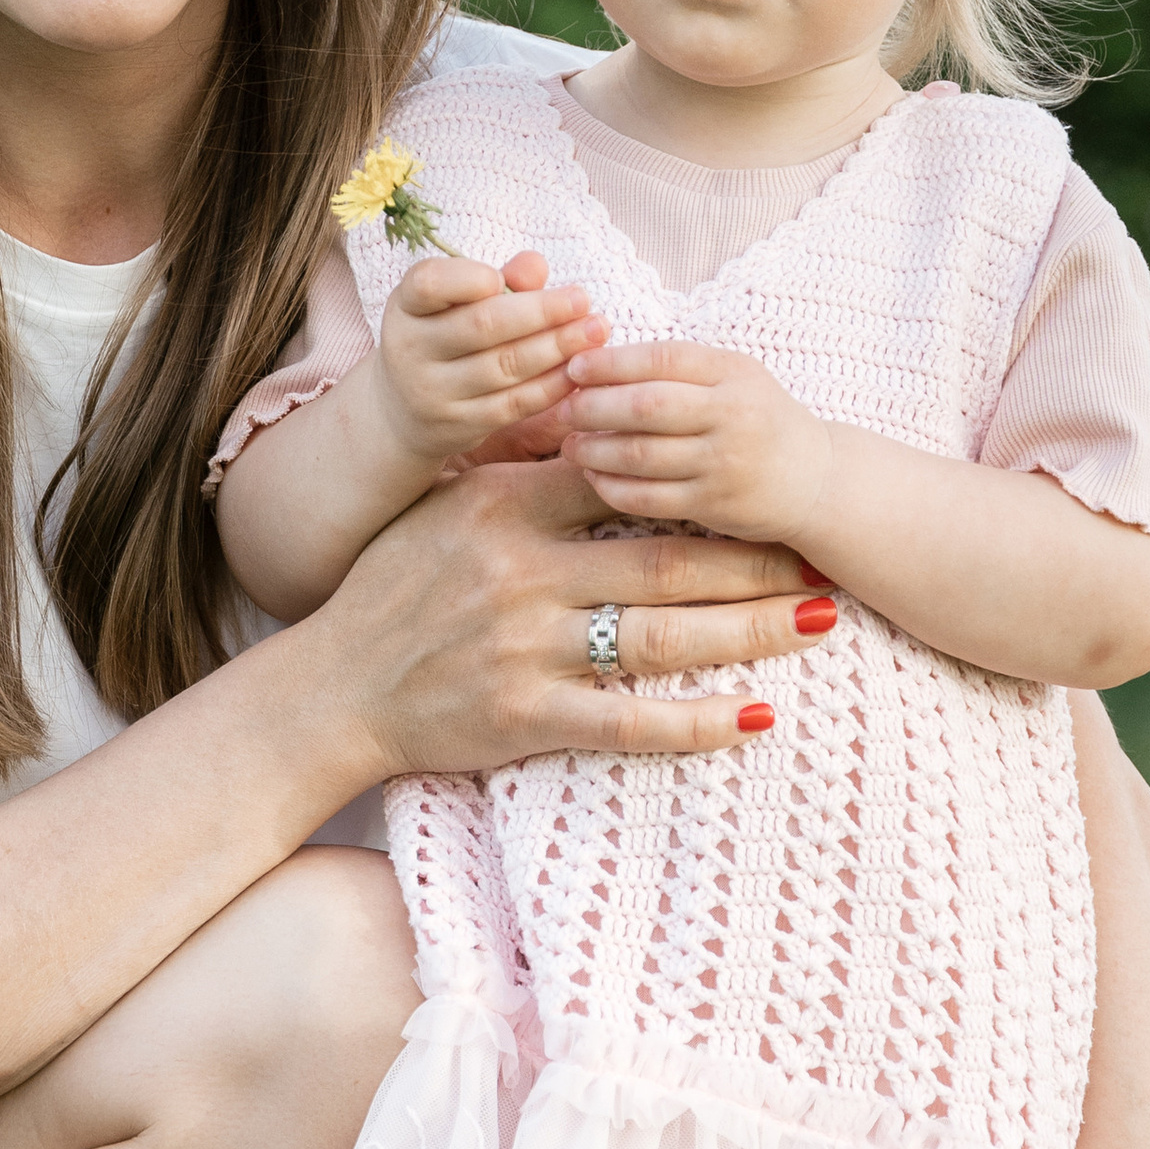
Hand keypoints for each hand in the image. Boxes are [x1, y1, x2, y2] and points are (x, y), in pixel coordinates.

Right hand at [317, 453, 835, 780]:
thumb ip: (519, 475)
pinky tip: (754, 717)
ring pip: (662, 639)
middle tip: (818, 558)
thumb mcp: (444, 511)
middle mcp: (521, 574)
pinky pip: (628, 724)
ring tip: (816, 623)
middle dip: (753, 562)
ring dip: (749, 632)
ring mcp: (525, 648)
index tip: (759, 483)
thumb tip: (591, 424)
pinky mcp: (524, 717)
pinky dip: (695, 722)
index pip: (625, 483)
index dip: (700, 482)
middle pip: (666, 562)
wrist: (331, 691)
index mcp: (505, 510)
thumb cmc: (389, 595)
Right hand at [373, 252, 606, 468]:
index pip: (428, 284)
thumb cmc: (443, 338)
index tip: (502, 278)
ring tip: (595, 330)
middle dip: (541, 311)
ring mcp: (432, 393)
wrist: (405, 412)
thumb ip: (499, 280)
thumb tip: (536, 266)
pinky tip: (579, 368)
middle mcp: (409, 350)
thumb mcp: (455, 303)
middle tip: (583, 299)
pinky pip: (514, 403)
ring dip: (557, 347)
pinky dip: (551, 385)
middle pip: (483, 325)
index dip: (468, 278)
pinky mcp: (458, 426)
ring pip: (505, 366)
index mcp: (406, 307)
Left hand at [560, 338, 830, 546]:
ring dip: (596, 450)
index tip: (576, 367)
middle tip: (563, 410)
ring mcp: (725, 463)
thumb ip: (680, 369)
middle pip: (647, 406)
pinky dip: (614, 487)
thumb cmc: (760, 422)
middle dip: (594, 407)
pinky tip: (594, 477)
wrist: (817, 481)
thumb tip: (599, 362)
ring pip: (643, 455)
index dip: (612, 362)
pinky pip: (650, 498)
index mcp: (734, 373)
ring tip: (570, 445)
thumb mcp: (734, 379)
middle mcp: (733, 415)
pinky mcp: (716, 505)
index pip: (663, 358)